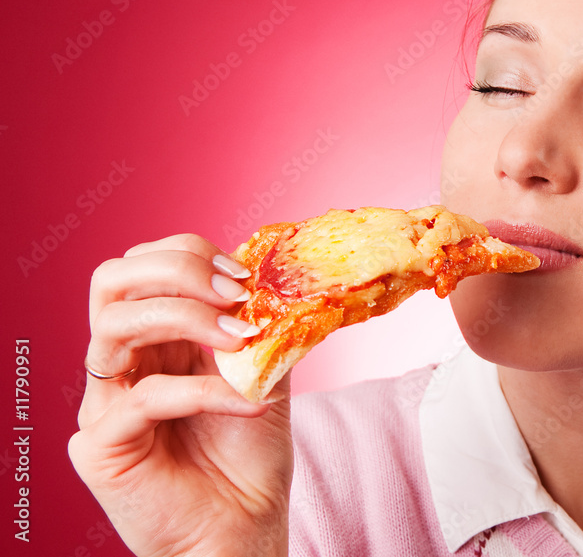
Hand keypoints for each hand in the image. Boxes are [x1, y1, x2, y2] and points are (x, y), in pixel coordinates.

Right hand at [69, 234, 291, 556]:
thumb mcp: (265, 375)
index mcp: (155, 341)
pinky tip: (251, 403)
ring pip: (114, 324)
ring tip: (242, 341)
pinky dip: (206, 392)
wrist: (244, 530)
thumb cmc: (248, 459)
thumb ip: (261, 325)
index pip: (143, 266)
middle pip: (112, 280)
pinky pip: (145, 398)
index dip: (191, 255)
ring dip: (188, 318)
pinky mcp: (102, 446)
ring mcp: (105, 403)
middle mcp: (123, 364)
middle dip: (178, 271)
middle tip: (234, 294)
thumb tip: (279, 276)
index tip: (246, 277)